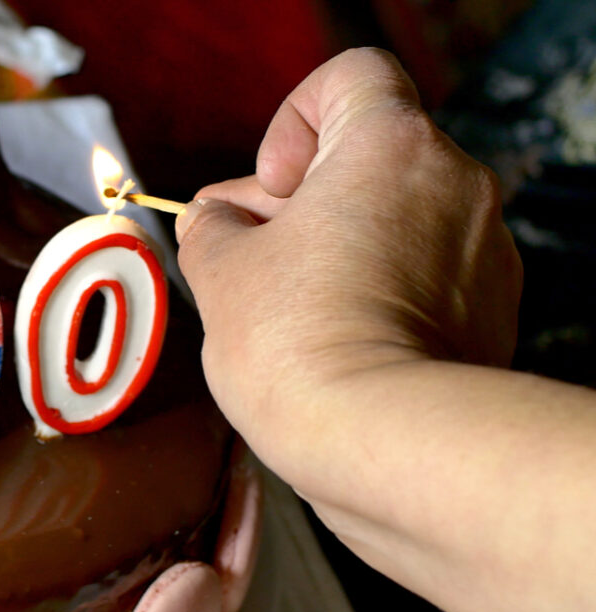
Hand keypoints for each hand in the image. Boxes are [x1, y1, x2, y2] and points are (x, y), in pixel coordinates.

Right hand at [174, 48, 521, 476]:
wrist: (381, 444)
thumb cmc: (299, 350)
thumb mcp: (219, 271)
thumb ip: (210, 224)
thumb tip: (215, 221)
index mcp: (389, 147)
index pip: (350, 76)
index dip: (293, 120)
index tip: (270, 187)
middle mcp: (453, 183)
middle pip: (369, 156)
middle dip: (304, 200)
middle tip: (255, 255)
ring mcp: (482, 249)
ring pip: (397, 218)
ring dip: (341, 246)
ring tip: (289, 309)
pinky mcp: (492, 309)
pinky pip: (426, 273)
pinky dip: (381, 290)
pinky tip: (334, 340)